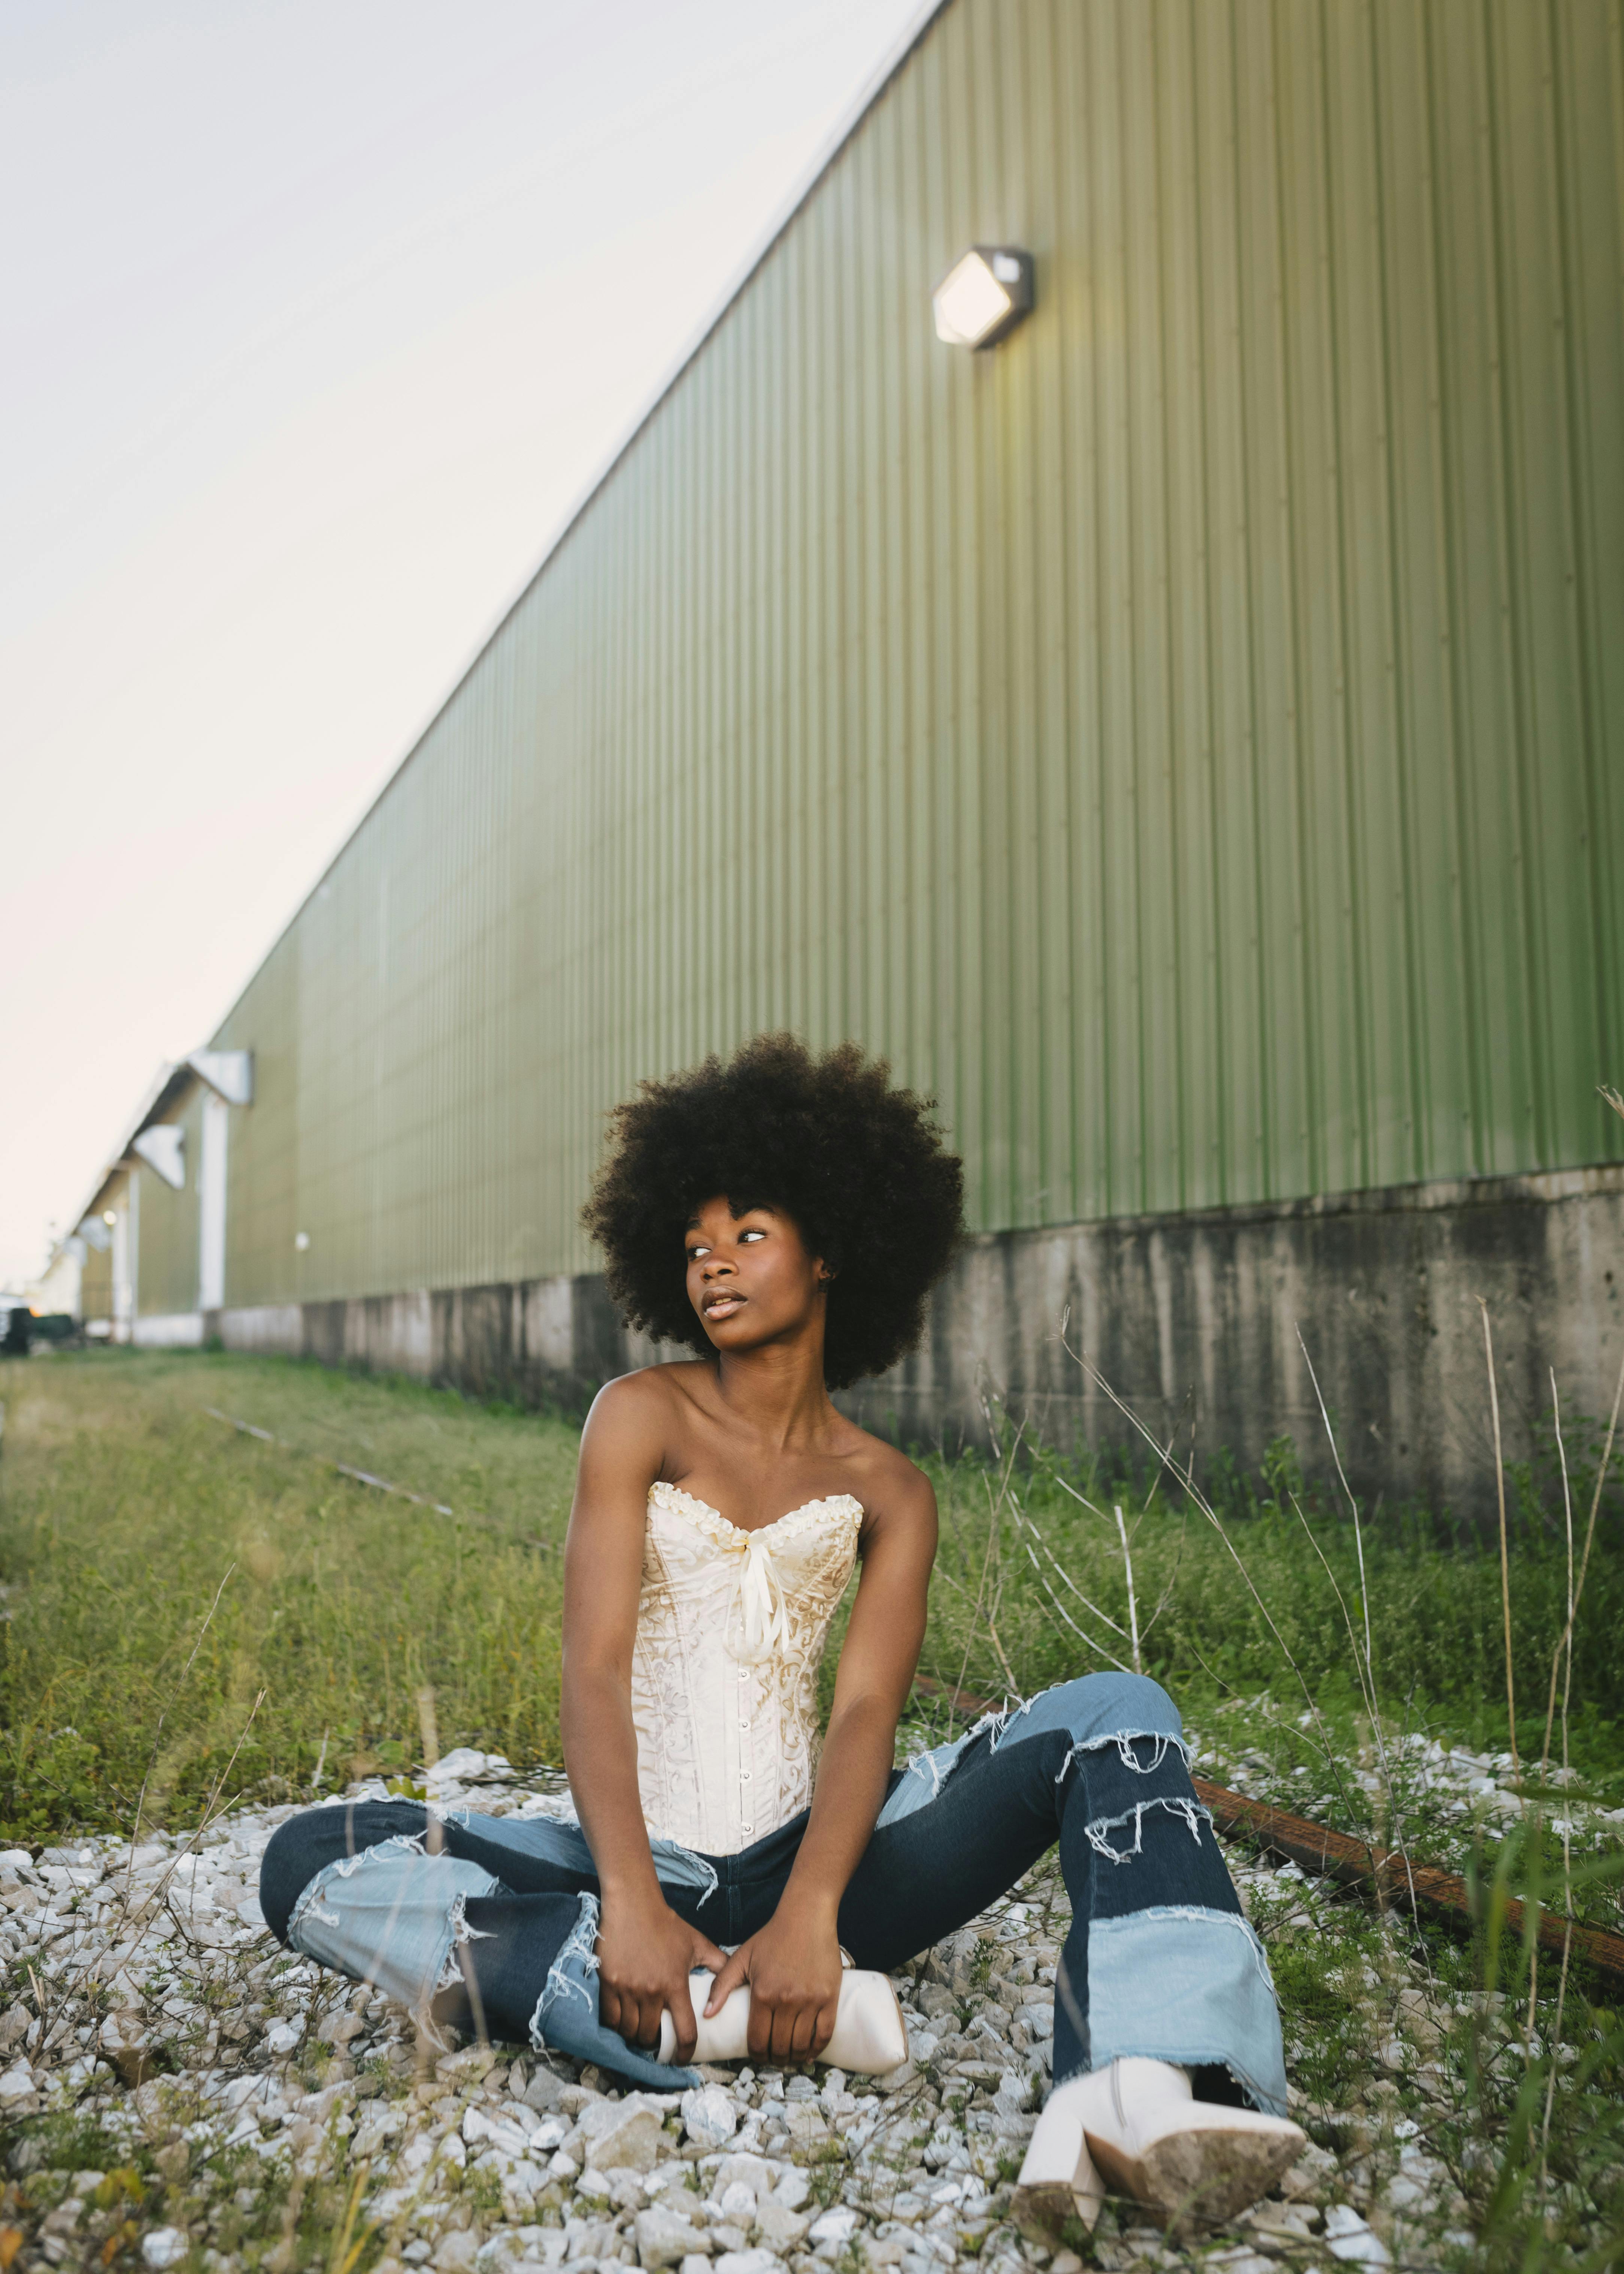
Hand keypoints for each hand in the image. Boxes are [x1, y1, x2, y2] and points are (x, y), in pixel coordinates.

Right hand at [596, 1887, 726, 2059]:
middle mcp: (651, 1991)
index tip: (683, 2058)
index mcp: (675, 1984)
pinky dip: (615, 2024)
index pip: (686, 2031)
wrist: (633, 1905)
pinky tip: (621, 2020)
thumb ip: (717, 1962)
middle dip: (654, 2043)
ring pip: (629, 2030)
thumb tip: (735, 1979)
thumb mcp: (696, 1943)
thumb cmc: (667, 1924)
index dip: (686, 2052)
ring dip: (633, 2035)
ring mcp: (627, 1988)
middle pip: (650, 2036)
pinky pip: (610, 2018)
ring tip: (638, 2030)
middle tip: (655, 2039)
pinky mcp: (608, 1983)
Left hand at [704, 1893, 844, 2062]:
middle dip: (776, 2059)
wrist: (806, 1916)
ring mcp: (810, 2000)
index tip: (759, 2056)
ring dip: (794, 2058)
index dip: (758, 2056)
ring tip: (790, 2057)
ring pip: (802, 2045)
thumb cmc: (772, 1937)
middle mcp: (786, 2000)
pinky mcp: (830, 1997)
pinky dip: (816, 2049)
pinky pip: (824, 2034)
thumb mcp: (742, 1957)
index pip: (758, 2041)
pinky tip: (809, 2053)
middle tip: (775, 2058)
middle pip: (780, 2047)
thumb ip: (721, 1986)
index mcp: (763, 1994)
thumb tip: (707, 2014)